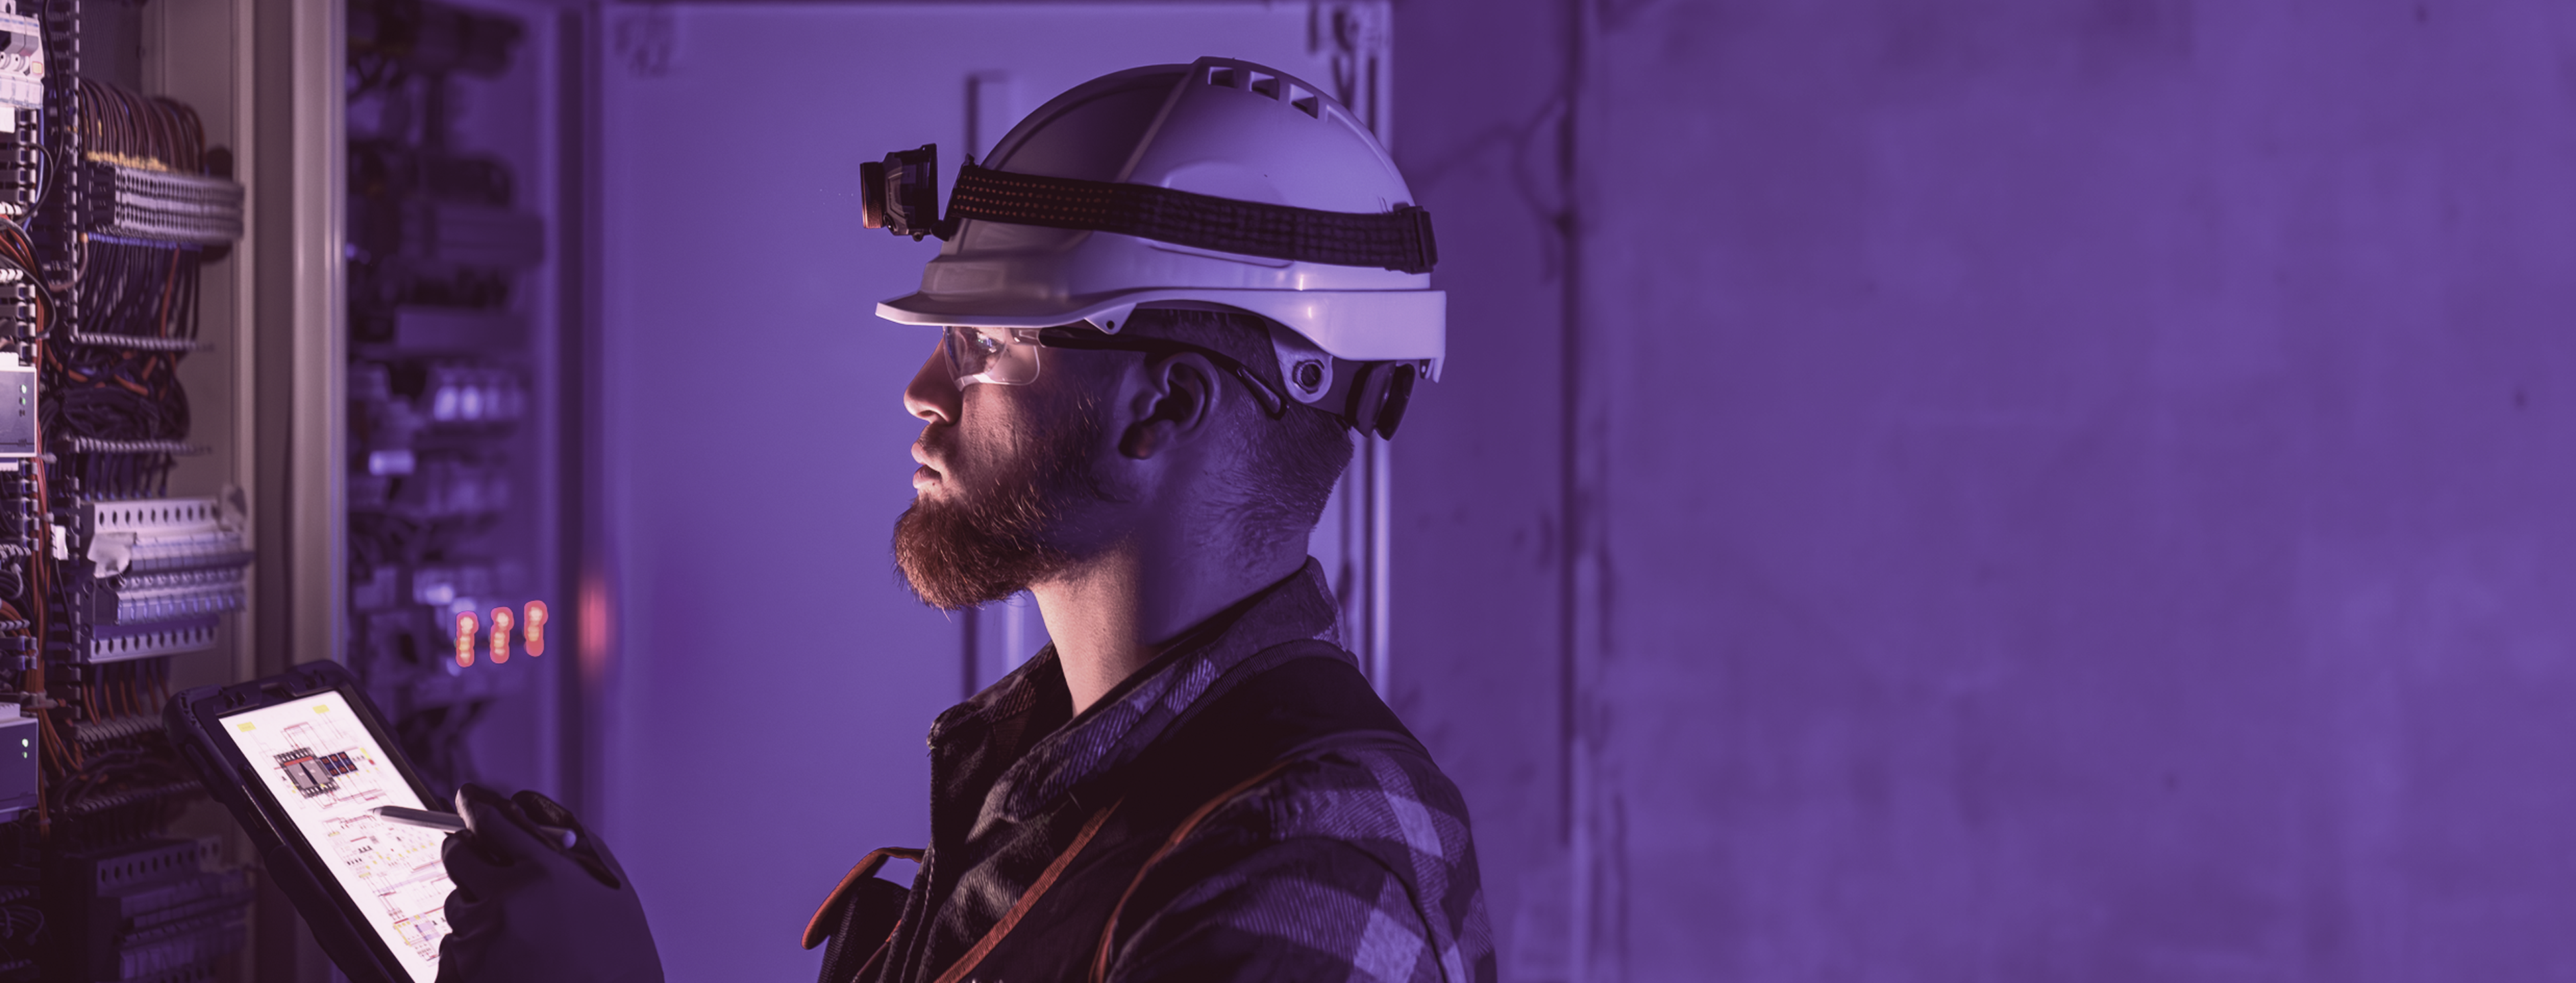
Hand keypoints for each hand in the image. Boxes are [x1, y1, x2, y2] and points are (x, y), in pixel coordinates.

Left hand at [435, 784, 664, 982]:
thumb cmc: (618, 956)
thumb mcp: (609, 888)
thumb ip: (569, 844)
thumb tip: (528, 811)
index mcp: (545, 874)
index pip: (490, 823)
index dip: (475, 811)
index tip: (467, 805)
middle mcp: (507, 903)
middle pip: (458, 858)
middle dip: (468, 858)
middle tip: (486, 870)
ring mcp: (480, 943)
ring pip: (456, 909)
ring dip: (478, 914)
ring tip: (518, 939)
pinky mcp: (464, 976)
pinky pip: (450, 951)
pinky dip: (471, 954)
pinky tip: (507, 964)